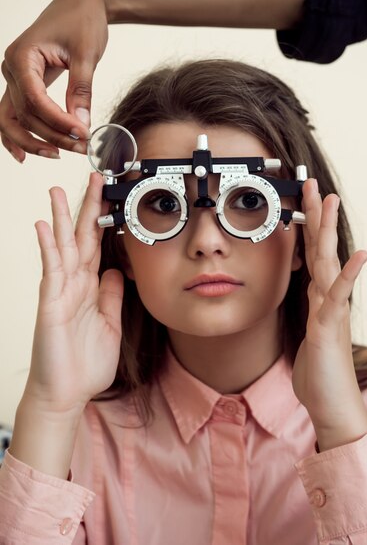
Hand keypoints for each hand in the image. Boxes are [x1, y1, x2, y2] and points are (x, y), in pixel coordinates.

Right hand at [0, 0, 107, 161]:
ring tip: (60, 154)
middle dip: (52, 135)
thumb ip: (81, 90)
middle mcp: (11, 68)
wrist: (82, 3)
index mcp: (22, 56)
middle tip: (81, 147)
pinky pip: (14, 114)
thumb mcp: (86, 55)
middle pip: (24, 114)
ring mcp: (14, 77)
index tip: (81, 134)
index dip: (57, 121)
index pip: (35, 99)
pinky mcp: (23, 84)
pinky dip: (18, 135)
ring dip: (35, 140)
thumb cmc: (82, 21)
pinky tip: (26, 155)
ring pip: (14, 119)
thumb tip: (81, 124)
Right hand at [24, 171, 123, 416]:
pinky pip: (51, 270)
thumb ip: (112, 295)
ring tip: (58, 190)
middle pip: (82, 237)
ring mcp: (61, 291)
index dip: (104, 220)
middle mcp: (75, 284)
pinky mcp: (50, 303)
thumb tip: (116, 271)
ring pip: (64, 247)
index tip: (110, 195)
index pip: (98, 245)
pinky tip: (44, 226)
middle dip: (88, 207)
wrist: (67, 394)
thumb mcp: (110, 323)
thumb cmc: (86, 362)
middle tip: (93, 177)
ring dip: (62, 218)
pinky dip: (48, 247)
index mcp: (90, 287)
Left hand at [292, 179, 366, 449]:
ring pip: (328, 262)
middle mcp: (327, 297)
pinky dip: (349, 275)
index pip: (313, 253)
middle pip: (321, 248)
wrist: (331, 404)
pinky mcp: (330, 326)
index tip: (304, 199)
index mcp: (319, 297)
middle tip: (313, 184)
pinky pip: (339, 296)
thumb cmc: (320, 370)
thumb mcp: (311, 331)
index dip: (309, 226)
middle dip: (316, 215)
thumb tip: (311, 290)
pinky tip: (360, 255)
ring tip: (331, 201)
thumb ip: (313, 308)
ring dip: (328, 231)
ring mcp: (331, 309)